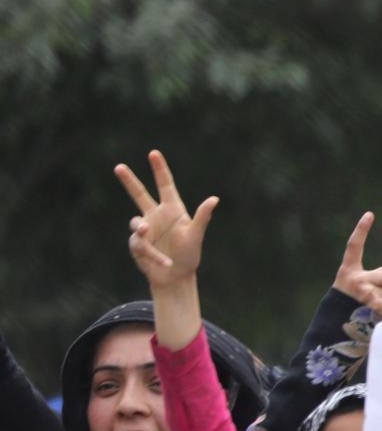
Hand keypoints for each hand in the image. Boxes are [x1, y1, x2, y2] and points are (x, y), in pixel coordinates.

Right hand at [116, 150, 218, 289]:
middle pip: (139, 194)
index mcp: (172, 209)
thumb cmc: (190, 255)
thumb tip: (214, 199)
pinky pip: (140, 244)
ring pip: (136, 223)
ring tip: (147, 233)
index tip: (153, 153)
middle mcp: (156, 215)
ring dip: (142, 230)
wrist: (176, 277)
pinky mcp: (137, 243)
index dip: (159, 169)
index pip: (165, 185)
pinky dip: (153, 254)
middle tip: (119, 167)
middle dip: (129, 181)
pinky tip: (165, 262)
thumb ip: (202, 217)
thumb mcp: (196, 235)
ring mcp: (145, 229)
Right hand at [332, 212, 381, 314]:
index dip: (361, 229)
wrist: (334, 325)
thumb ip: (368, 278)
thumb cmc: (346, 305)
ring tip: (366, 307)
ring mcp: (363, 290)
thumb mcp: (352, 286)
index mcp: (347, 270)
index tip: (370, 214)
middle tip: (368, 295)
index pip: (354, 246)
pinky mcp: (372, 303)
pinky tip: (370, 314)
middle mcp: (354, 278)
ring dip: (381, 299)